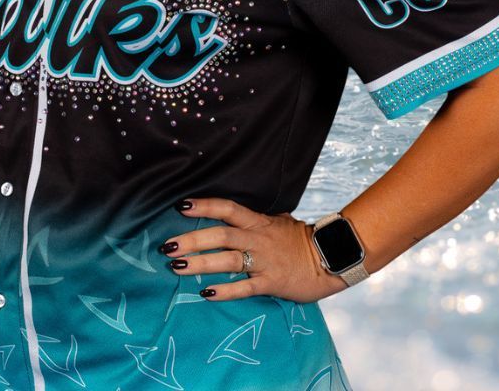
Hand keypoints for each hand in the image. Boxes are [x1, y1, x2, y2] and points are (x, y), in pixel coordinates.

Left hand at [159, 197, 349, 303]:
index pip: (227, 208)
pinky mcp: (271, 282)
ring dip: (200, 264)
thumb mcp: (280, 221)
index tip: (181, 206)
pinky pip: (244, 287)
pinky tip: (206, 293)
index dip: (205, 206)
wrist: (330, 258)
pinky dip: (225, 290)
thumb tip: (241, 213)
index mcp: (259, 221)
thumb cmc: (302, 240)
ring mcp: (264, 260)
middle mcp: (258, 238)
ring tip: (177, 267)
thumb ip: (259, 219)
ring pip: (227, 260)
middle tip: (167, 246)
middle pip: (220, 235)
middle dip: (192, 239)